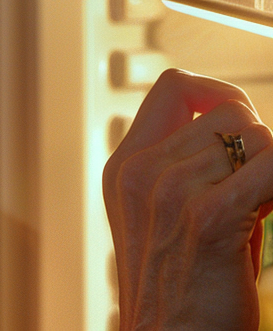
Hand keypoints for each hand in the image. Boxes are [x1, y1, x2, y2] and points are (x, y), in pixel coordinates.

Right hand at [104, 69, 272, 330]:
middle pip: (227, 110)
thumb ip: (184, 169)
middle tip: (261, 187)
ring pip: (257, 137)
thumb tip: (243, 128)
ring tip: (264, 208)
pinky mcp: (208, 219)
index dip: (217, 94)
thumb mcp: (163, 220)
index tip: (242, 126)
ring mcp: (169, 191)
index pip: (174, 86)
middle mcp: (141, 170)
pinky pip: (272, 169)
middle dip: (259, 142)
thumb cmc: (183, 296)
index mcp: (125, 165)